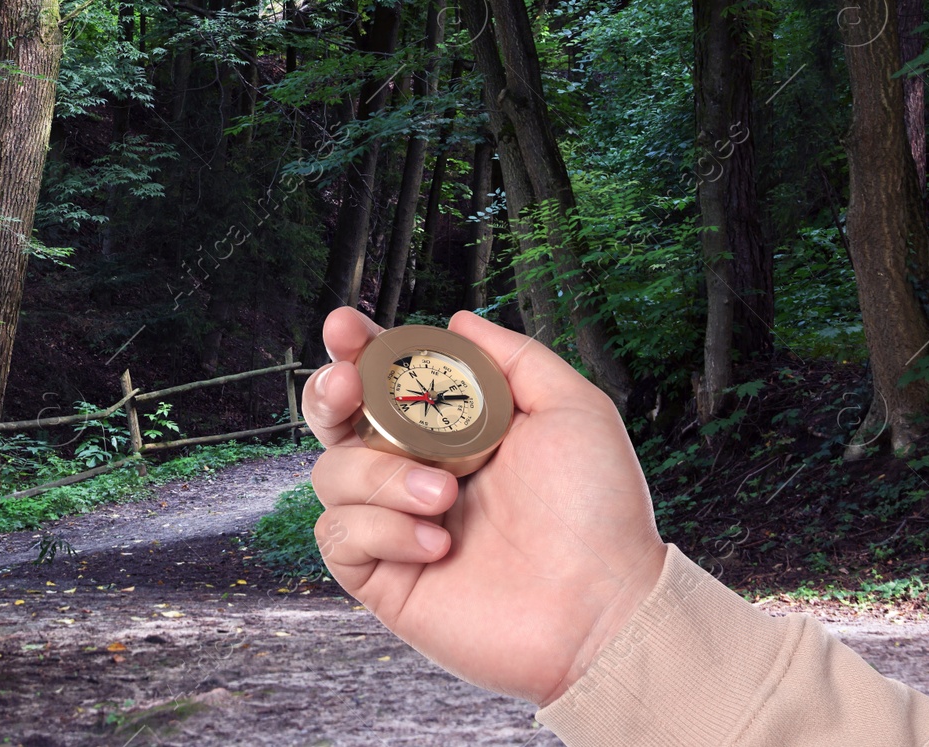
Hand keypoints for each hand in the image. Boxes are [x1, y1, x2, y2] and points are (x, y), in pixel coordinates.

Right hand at [303, 307, 665, 704]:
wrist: (601, 608)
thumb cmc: (598, 513)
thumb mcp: (571, 410)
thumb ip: (514, 357)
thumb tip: (457, 321)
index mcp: (453, 431)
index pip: (386, 379)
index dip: (356, 349)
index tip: (348, 327)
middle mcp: (415, 472)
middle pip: (333, 420)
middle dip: (327, 391)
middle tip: (349, 386)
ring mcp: (395, 525)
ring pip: (331, 474)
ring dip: (380, 476)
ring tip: (444, 496)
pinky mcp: (383, 578)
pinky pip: (338, 535)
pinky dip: (382, 530)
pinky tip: (437, 544)